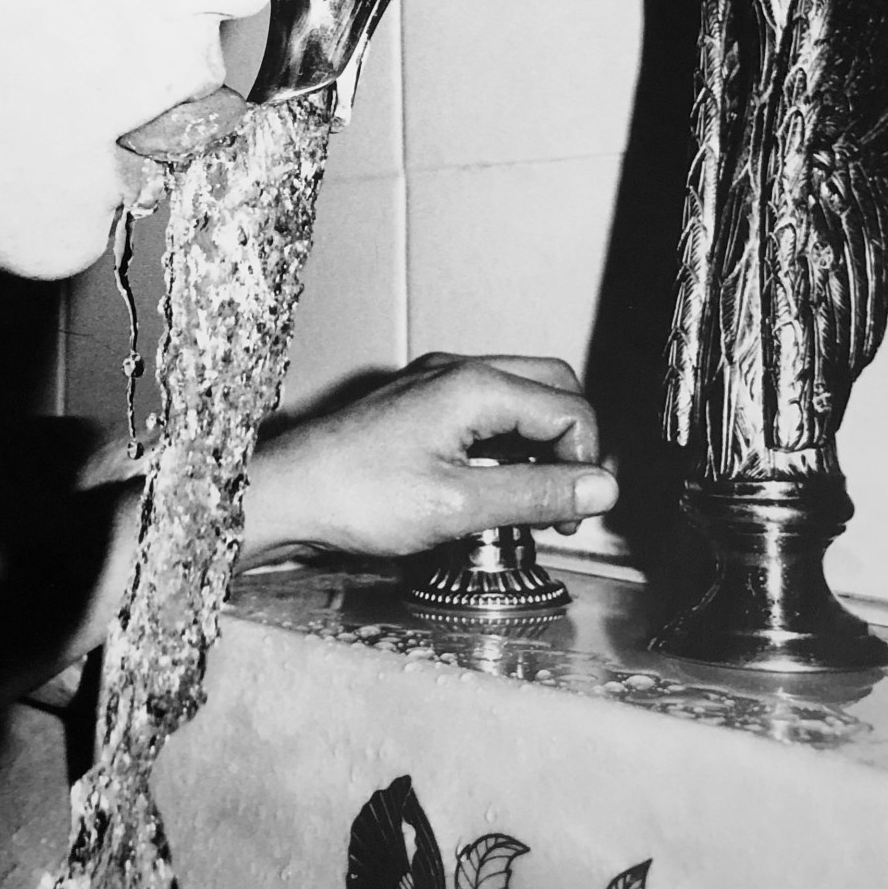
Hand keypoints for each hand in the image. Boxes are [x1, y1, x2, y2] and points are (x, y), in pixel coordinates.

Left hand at [242, 353, 616, 563]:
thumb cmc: (354, 496)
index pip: (570, 411)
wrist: (285, 492)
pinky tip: (489, 485)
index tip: (573, 516)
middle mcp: (457, 372)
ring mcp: (434, 383)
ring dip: (538, 442)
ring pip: (519, 395)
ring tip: (528, 501)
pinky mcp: (417, 403)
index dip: (585, 466)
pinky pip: (484, 407)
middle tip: (564, 502)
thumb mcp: (458, 505)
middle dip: (571, 442)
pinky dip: (504, 441)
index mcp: (475, 387)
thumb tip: (602, 488)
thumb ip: (536, 495)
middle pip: (552, 388)